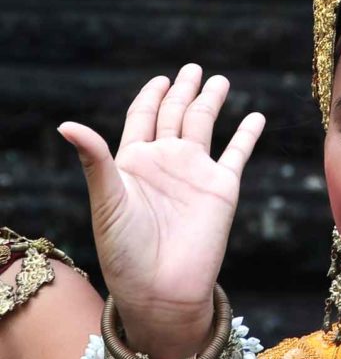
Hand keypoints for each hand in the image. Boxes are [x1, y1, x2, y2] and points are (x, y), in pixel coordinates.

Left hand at [58, 64, 264, 358]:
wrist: (161, 289)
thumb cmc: (124, 251)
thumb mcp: (106, 200)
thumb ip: (95, 159)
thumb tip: (66, 125)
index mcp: (135, 162)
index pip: (143, 117)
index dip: (151, 96)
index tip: (159, 79)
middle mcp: (166, 162)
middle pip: (176, 114)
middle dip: (183, 90)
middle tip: (192, 69)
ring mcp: (195, 173)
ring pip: (205, 125)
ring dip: (211, 102)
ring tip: (219, 81)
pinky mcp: (222, 188)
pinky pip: (238, 153)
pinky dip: (247, 134)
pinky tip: (255, 117)